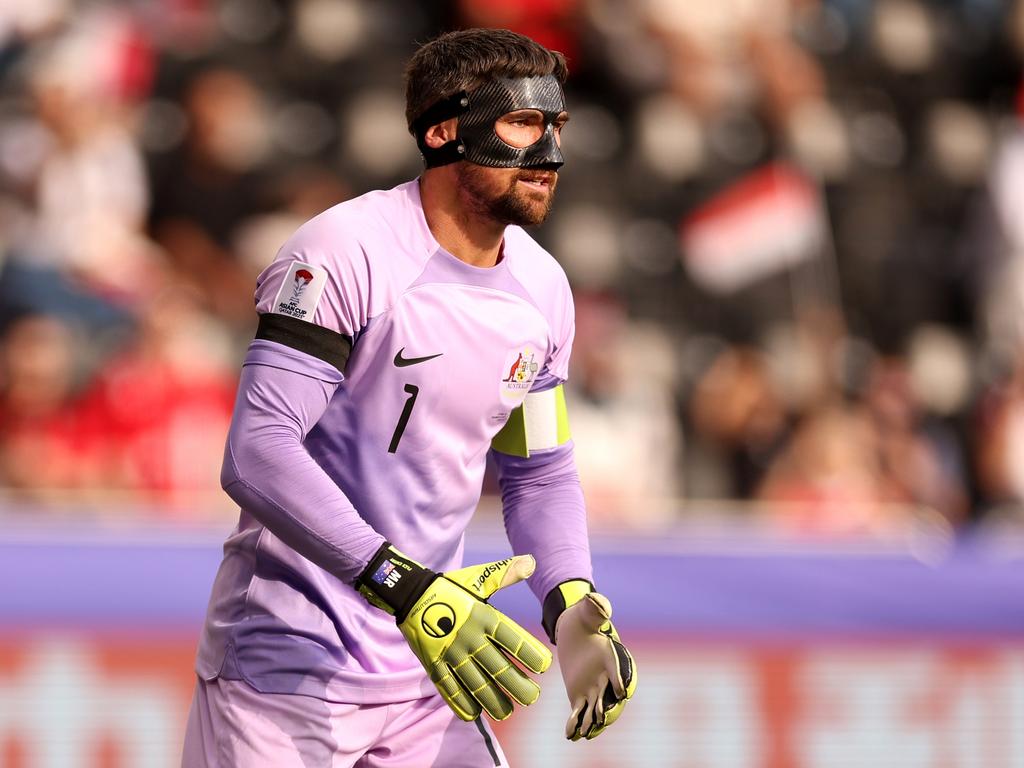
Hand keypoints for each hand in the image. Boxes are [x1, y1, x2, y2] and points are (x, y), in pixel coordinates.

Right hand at [358, 545, 551, 720]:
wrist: (410, 592)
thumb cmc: (452, 588)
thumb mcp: (478, 580)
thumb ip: (506, 574)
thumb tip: (532, 562)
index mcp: (483, 616)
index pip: (512, 638)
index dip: (529, 653)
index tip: (543, 666)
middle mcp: (469, 636)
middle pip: (498, 668)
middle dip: (517, 686)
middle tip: (531, 697)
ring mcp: (450, 653)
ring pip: (475, 684)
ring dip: (493, 700)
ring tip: (506, 711)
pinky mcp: (433, 663)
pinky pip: (448, 688)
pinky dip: (460, 702)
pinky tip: (474, 713)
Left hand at [548, 582, 636, 739]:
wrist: (575, 629)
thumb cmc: (584, 618)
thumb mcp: (589, 610)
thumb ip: (595, 607)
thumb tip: (599, 603)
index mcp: (610, 656)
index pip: (618, 670)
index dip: (620, 680)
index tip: (623, 692)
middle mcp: (605, 675)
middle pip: (609, 695)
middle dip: (608, 706)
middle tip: (603, 717)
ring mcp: (593, 687)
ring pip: (595, 707)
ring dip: (592, 720)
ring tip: (587, 731)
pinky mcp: (579, 694)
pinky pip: (579, 711)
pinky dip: (576, 723)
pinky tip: (570, 734)